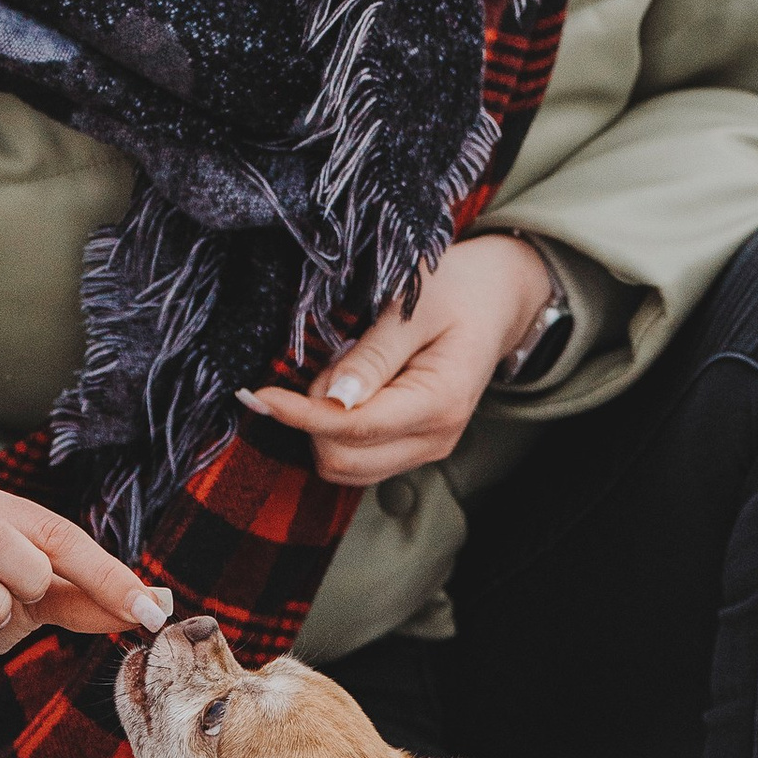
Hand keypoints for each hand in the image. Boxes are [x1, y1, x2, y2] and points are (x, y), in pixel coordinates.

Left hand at [238, 234, 557, 484]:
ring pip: (345, 468)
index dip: (298, 413)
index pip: (352, 427)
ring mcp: (427, 449)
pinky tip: (350, 392)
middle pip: (342, 459)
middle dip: (314, 417)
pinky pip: (357, 461)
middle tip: (330, 360)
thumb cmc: (457, 289)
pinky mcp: (414, 449)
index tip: (258, 393)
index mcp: (440, 402)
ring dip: (324, 427)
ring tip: (346, 371)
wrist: (498, 298)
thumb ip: (373, 356)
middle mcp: (436, 439)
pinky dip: (337, 434)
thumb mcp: (413, 305)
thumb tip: (333, 401)